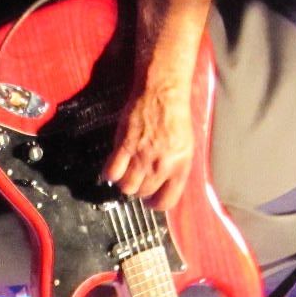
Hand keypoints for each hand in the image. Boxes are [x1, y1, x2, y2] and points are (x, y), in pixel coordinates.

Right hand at [104, 80, 194, 210]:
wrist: (163, 92)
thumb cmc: (175, 117)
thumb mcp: (185, 147)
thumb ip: (176, 169)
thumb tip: (164, 188)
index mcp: (180, 166)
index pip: (166, 201)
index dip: (156, 204)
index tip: (151, 201)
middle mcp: (162, 164)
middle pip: (143, 194)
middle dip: (139, 191)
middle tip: (138, 181)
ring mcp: (142, 155)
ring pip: (127, 187)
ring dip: (124, 184)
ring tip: (126, 176)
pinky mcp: (125, 145)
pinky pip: (112, 171)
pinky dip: (109, 174)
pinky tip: (112, 170)